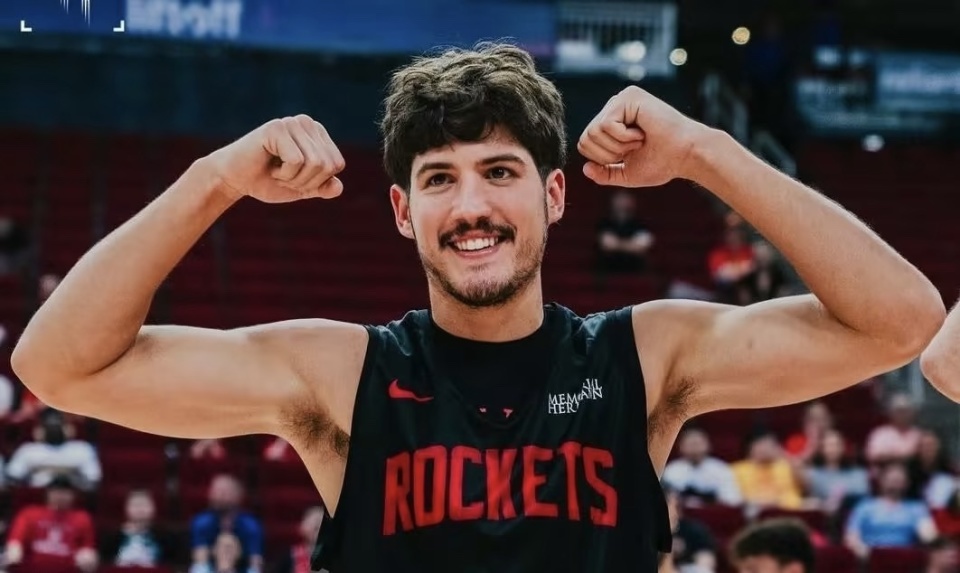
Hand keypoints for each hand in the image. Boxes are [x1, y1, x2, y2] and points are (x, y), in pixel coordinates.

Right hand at [203, 115, 344, 202]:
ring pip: (314, 163)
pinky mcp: (276, 128)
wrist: (234, 180)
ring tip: (277, 171)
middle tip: (283, 176)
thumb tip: (338, 188)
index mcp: (318, 134)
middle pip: (327, 165)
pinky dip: (284, 173)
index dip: (318, 181)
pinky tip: (269, 165)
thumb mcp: (302, 188)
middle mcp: (307, 123)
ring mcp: (292, 123)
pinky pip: (296, 161)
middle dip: (306, 181)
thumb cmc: (268, 181)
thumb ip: (323, 187)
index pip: (337, 164)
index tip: (295, 177)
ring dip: (294, 178)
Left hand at [578, 86, 704, 187]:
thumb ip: (605, 173)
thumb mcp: (626, 173)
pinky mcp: (628, 96)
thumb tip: (585, 168)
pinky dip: (623, 137)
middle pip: (586, 138)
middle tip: (634, 149)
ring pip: (593, 132)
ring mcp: (621, 99)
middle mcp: (614, 107)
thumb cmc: (662, 163)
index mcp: (612, 122)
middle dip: (609, 154)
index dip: (603, 159)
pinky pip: (606, 125)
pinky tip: (642, 132)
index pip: (585, 143)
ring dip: (618, 145)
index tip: (629, 156)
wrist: (686, 155)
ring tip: (639, 140)